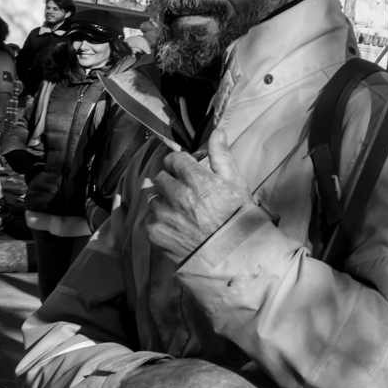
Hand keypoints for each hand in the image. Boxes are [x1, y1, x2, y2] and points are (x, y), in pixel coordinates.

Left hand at [146, 129, 250, 260]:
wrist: (230, 255)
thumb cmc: (237, 217)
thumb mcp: (236, 184)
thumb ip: (222, 156)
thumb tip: (217, 131)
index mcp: (196, 179)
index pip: (173, 159)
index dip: (180, 165)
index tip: (187, 172)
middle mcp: (176, 194)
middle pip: (161, 177)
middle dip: (171, 182)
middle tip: (186, 194)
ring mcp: (164, 214)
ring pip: (154, 198)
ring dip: (164, 202)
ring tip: (181, 213)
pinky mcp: (155, 232)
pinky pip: (150, 218)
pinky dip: (160, 221)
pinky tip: (176, 227)